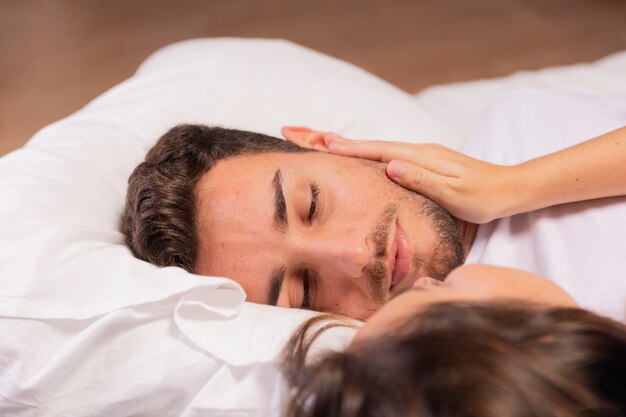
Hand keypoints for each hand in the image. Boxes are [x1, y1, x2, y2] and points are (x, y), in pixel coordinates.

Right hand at [282, 127, 519, 222]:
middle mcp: (417, 150)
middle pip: (369, 144)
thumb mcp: (452, 192)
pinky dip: (364, 153)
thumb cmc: (482, 196)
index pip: (376, 151)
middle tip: (301, 131)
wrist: (510, 189)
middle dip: (335, 139)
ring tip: (317, 140)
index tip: (320, 144)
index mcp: (420, 156)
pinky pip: (385, 155)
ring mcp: (419, 154)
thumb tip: (390, 165)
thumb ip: (420, 178)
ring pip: (375, 148)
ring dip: (346, 144)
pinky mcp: (422, 162)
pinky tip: (355, 155)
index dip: (347, 149)